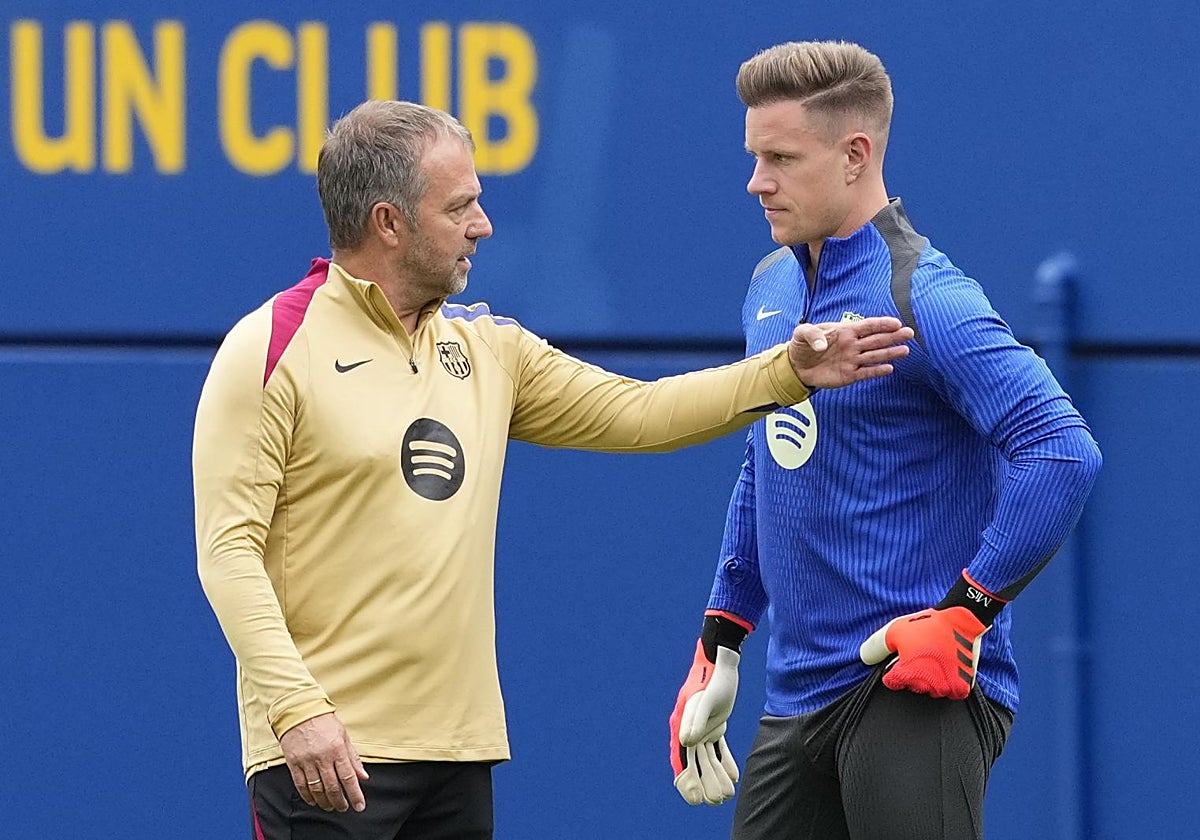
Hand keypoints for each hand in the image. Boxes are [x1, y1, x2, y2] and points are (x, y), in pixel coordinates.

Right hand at [279, 712, 369, 811]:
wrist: (299, 712)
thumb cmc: (324, 722)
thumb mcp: (343, 736)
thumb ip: (353, 758)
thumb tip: (363, 776)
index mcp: (337, 749)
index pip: (349, 777)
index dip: (355, 794)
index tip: (359, 806)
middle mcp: (322, 757)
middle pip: (333, 787)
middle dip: (340, 802)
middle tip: (343, 808)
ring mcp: (307, 761)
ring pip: (317, 789)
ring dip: (325, 802)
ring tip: (330, 806)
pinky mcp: (293, 763)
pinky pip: (301, 785)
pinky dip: (308, 796)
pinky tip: (313, 801)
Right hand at [670, 611, 749, 805]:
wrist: (722, 662)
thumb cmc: (713, 678)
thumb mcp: (706, 699)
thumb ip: (696, 720)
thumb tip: (686, 742)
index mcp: (682, 725)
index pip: (681, 759)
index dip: (686, 780)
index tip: (695, 798)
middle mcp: (689, 729)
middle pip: (696, 762)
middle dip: (705, 783)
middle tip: (717, 801)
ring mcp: (701, 728)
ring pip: (707, 758)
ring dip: (716, 775)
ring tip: (728, 795)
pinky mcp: (714, 724)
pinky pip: (718, 748)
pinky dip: (725, 761)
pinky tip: (734, 775)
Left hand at [788, 316, 912, 389]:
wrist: (796, 366)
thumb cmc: (801, 346)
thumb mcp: (801, 333)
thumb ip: (812, 334)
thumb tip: (822, 344)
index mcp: (845, 331)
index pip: (867, 326)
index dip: (881, 324)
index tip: (895, 323)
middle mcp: (853, 345)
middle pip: (876, 339)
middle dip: (893, 336)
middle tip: (909, 333)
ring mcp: (853, 360)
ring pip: (875, 355)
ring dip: (890, 353)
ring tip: (905, 350)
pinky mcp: (849, 375)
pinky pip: (866, 372)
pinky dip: (877, 371)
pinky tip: (889, 368)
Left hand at [859, 606, 985, 698]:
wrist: (961, 620)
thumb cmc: (927, 624)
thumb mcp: (893, 630)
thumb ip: (875, 647)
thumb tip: (865, 659)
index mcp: (907, 675)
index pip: (892, 682)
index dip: (894, 669)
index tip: (902, 658)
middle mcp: (927, 685)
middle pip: (913, 686)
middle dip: (913, 673)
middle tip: (921, 653)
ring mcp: (946, 688)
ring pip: (932, 690)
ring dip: (932, 679)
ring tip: (935, 657)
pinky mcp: (963, 687)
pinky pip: (952, 692)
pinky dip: (949, 683)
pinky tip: (948, 666)